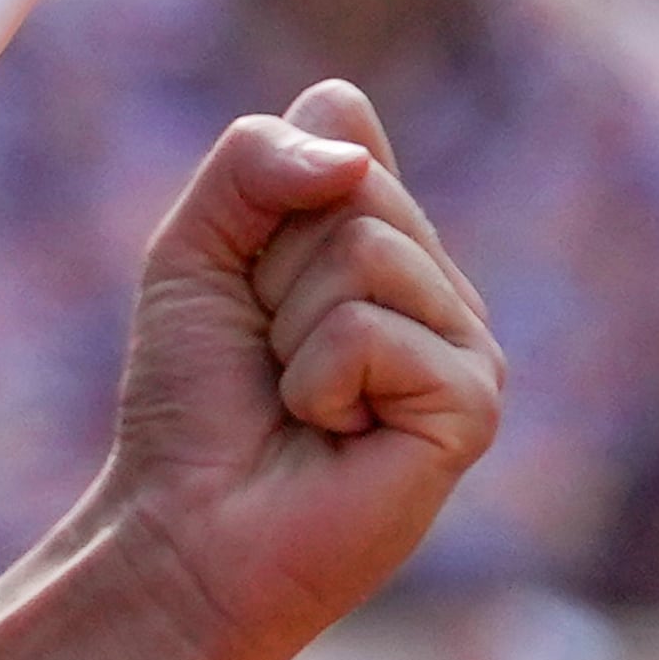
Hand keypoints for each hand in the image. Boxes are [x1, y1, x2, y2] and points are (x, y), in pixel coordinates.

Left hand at [95, 83, 502, 659]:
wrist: (186, 529)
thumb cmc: (193, 401)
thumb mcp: (194, 248)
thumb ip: (253, 160)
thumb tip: (348, 157)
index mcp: (387, 237)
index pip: (342, 129)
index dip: (263, 197)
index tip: (243, 280)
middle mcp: (439, 284)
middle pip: (355, 189)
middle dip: (272, 270)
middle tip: (266, 353)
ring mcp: (466, 346)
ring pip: (366, 252)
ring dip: (291, 330)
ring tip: (297, 398)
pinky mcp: (471, 407)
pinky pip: (376, 332)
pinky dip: (319, 380)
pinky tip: (330, 432)